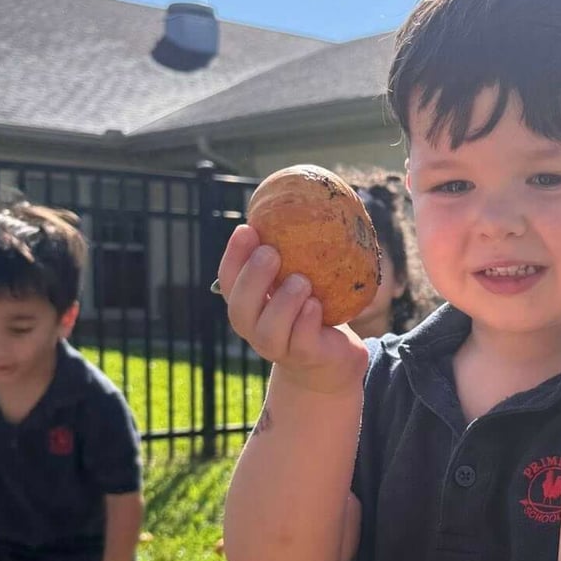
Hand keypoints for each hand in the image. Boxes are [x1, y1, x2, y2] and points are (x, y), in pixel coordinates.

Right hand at [216, 225, 369, 395]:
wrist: (331, 359)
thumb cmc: (310, 310)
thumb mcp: (297, 280)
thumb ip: (291, 254)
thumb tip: (299, 200)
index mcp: (248, 304)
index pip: (228, 280)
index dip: (233, 256)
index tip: (247, 228)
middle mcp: (255, 328)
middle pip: (240, 307)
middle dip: (253, 278)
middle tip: (270, 252)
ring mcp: (279, 347)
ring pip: (269, 329)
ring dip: (283, 302)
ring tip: (301, 280)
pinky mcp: (306, 357)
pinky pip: (301, 341)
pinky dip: (307, 321)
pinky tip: (316, 304)